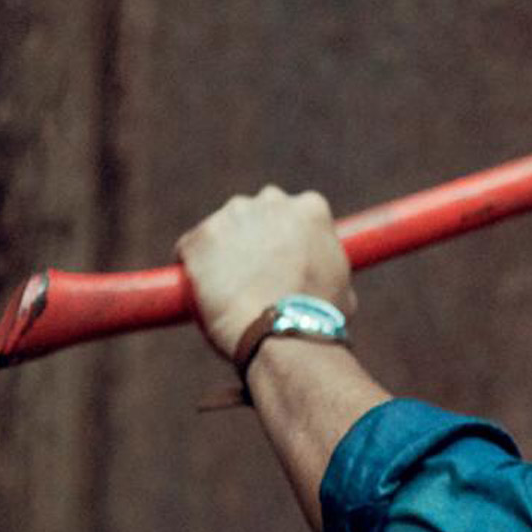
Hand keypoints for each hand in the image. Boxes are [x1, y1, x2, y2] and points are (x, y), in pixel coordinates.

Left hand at [174, 185, 356, 359]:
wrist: (284, 331)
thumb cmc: (319, 317)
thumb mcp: (340, 283)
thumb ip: (324, 266)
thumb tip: (318, 277)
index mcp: (310, 208)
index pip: (294, 213)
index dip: (289, 239)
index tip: (284, 260)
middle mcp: (270, 201)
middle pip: (255, 213)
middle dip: (254, 237)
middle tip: (256, 274)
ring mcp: (230, 216)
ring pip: (222, 231)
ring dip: (224, 252)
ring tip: (232, 291)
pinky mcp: (198, 238)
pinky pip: (191, 251)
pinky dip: (195, 269)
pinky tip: (206, 296)